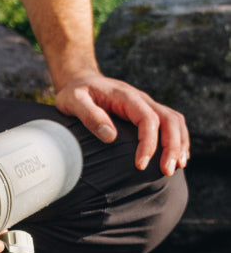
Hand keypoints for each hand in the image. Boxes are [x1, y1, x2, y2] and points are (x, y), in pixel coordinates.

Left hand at [54, 68, 189, 175]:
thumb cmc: (75, 93)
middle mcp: (141, 99)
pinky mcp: (146, 112)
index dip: (148, 143)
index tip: (140, 165)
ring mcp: (146, 105)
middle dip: (172, 146)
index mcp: (126, 96)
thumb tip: (110, 136)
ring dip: (179, 144)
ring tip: (177, 167)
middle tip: (167, 171)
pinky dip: (178, 139)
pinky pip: (170, 123)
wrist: (80, 81)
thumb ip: (90, 116)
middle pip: (169, 120)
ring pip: (174, 121)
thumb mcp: (74, 101)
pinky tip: (178, 156)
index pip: (147, 119)